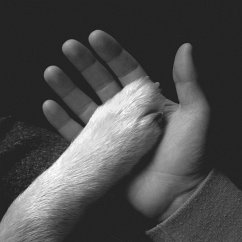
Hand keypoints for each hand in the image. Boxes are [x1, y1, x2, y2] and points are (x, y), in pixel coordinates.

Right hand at [43, 30, 209, 219]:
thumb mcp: (196, 115)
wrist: (175, 194)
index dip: (111, 53)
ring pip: (85, 105)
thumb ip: (189, 82)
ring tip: (51, 72)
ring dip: (67, 89)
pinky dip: (61, 120)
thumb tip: (185, 47)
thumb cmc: (188, 155)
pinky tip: (48, 105)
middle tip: (68, 47)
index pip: (126, 71)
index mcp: (146, 102)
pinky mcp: (101, 150)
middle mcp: (127, 114)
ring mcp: (112, 133)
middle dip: (85, 64)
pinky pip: (76, 132)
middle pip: (102, 84)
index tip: (95, 37)